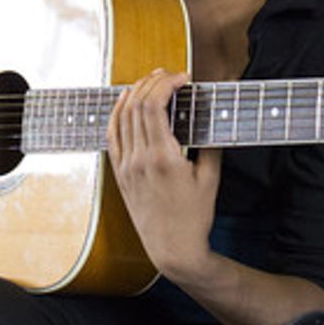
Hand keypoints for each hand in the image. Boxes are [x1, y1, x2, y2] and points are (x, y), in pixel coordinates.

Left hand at [107, 69, 220, 281]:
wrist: (172, 249)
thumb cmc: (194, 217)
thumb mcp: (211, 178)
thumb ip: (209, 142)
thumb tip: (211, 112)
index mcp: (163, 158)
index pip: (154, 105)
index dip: (167, 83)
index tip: (183, 77)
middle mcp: (139, 159)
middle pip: (136, 104)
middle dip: (153, 81)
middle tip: (171, 75)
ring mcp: (125, 166)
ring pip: (121, 116)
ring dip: (135, 92)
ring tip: (151, 80)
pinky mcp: (119, 173)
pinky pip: (112, 135)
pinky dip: (117, 113)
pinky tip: (126, 101)